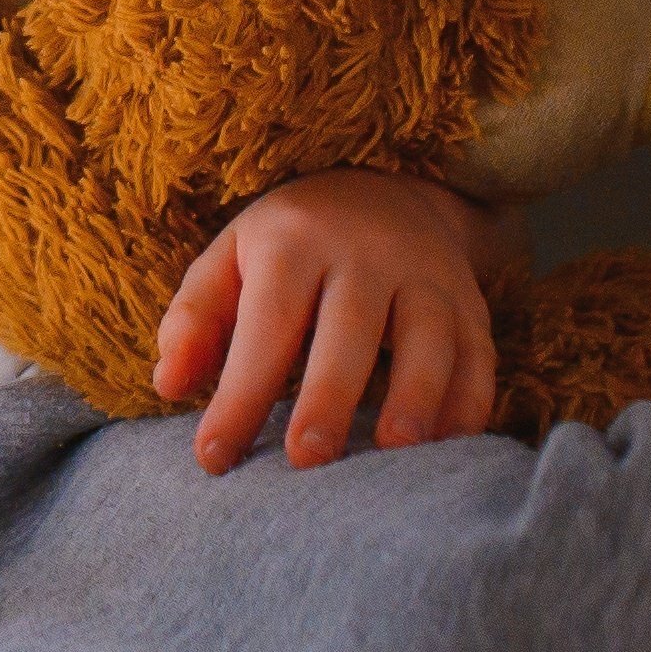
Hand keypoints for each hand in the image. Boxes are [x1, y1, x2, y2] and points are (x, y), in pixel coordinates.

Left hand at [158, 168, 501, 471]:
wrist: (387, 190)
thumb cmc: (290, 246)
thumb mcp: (230, 261)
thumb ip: (194, 320)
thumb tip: (171, 386)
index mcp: (294, 242)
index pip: (265, 324)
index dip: (239, 392)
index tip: (213, 457)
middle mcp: (366, 253)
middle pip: (351, 329)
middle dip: (329, 397)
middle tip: (306, 461)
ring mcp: (426, 276)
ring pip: (430, 338)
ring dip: (416, 399)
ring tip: (393, 456)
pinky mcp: (470, 303)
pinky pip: (479, 356)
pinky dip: (468, 405)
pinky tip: (444, 452)